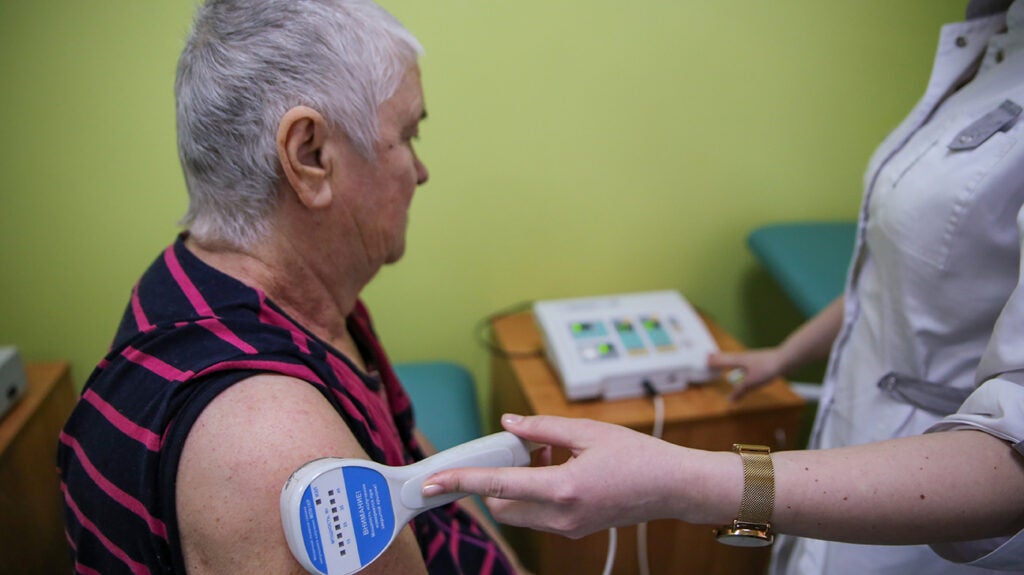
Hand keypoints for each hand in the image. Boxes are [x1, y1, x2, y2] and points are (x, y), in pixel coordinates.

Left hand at [421, 414, 696, 538]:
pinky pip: (538, 515)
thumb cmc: (639, 456)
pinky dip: (532, 492)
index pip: (497, 486)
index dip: (461, 482)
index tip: (433, 482)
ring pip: (518, 512)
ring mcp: (568, 528)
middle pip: (501, 505)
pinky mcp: (575, 530)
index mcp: (563, 488)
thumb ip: (542, 428)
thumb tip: (509, 424)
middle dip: (492, 480)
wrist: (675, 488)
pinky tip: (554, 466)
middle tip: (511, 449)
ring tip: (542, 453)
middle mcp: (561, 515)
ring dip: (514, 486)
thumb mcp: (588, 431)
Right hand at [707, 348, 785, 400]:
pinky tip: (742, 367)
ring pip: (735, 358)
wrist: (785, 359)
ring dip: (727, 360)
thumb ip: (740, 391)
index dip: (711, 361)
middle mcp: (742, 357)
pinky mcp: (758, 360)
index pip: (720, 360)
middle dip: (717, 358)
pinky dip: (737, 363)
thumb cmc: (766, 368)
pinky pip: (743, 361)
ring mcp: (751, 357)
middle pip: (726, 357)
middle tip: (708, 357)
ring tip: (722, 362)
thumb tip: (729, 400)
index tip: (702, 361)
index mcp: (737, 360)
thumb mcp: (751, 383)